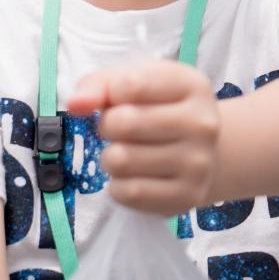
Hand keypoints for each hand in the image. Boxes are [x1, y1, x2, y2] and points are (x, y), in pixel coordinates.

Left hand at [66, 60, 221, 215]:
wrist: (202, 153)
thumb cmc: (159, 110)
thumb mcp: (134, 83)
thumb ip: (99, 86)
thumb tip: (75, 104)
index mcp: (192, 85)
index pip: (130, 85)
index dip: (110, 95)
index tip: (119, 101)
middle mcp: (203, 123)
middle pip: (123, 123)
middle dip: (108, 126)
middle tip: (120, 131)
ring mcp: (199, 163)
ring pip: (121, 160)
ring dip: (111, 158)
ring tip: (127, 154)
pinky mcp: (188, 196)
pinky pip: (129, 193)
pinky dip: (119, 186)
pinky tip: (133, 177)